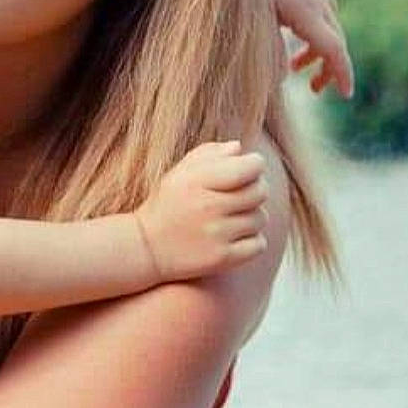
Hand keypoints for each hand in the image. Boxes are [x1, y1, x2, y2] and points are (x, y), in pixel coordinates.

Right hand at [136, 141, 267, 280]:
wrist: (147, 248)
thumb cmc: (168, 204)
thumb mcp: (179, 173)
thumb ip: (209, 154)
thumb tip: (239, 148)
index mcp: (197, 180)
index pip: (250, 167)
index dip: (255, 165)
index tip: (247, 169)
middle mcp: (208, 206)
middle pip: (260, 192)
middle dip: (255, 189)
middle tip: (240, 194)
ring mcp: (216, 234)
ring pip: (260, 218)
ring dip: (251, 216)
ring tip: (232, 218)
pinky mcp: (222, 258)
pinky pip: (259, 244)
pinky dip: (252, 240)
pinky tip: (234, 237)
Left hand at [265, 0, 353, 97]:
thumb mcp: (250, 22)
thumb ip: (268, 52)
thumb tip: (284, 77)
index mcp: (306, 11)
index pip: (334, 50)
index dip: (341, 74)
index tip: (346, 95)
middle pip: (335, 40)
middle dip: (328, 68)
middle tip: (314, 90)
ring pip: (329, 25)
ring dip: (317, 50)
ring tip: (296, 66)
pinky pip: (321, 11)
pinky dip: (313, 32)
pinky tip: (293, 37)